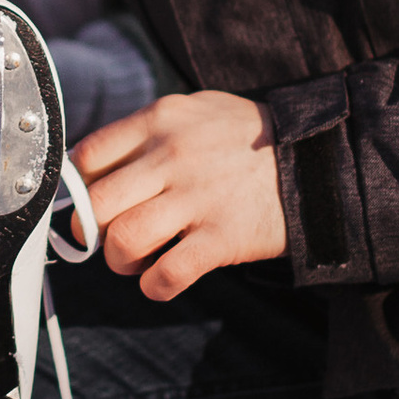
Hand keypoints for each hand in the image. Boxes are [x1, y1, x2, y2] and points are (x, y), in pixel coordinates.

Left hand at [72, 89, 282, 300]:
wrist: (319, 160)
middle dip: (93, 232)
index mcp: (161, 120)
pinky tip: (163, 280)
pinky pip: (166, 274)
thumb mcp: (198, 111)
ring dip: (121, 262)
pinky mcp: (223, 237)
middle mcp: (172, 155)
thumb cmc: (250, 139)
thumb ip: (149, 130)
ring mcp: (198, 197)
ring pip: (122, 240)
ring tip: (139, 260)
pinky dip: (155, 286)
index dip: (78, 188)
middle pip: (96, 204)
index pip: (87, 156)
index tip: (91, 203)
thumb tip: (95, 162)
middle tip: (111, 237)